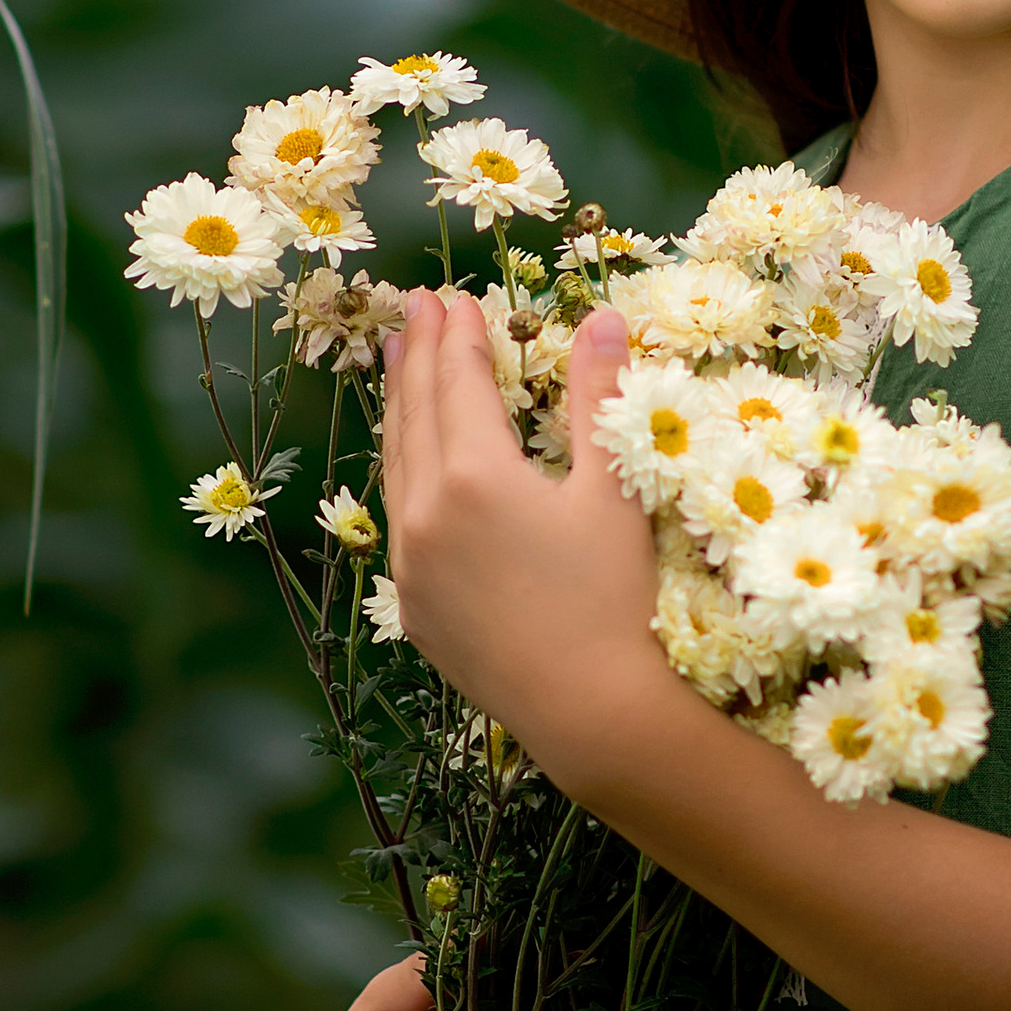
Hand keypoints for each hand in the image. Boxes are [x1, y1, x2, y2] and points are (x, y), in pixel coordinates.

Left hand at [378, 292, 667, 782]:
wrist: (590, 713)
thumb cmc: (614, 601)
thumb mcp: (612, 492)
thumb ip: (597, 399)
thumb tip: (602, 317)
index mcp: (474, 476)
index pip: (458, 384)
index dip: (459, 337)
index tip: (454, 297)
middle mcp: (425, 513)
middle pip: (414, 416)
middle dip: (417, 356)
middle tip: (415, 308)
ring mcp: (411, 564)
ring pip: (395, 466)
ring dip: (399, 409)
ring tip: (400, 365)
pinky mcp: (414, 606)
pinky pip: (398, 520)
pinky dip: (401, 473)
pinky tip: (410, 464)